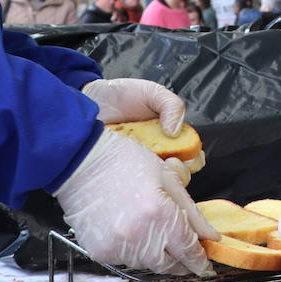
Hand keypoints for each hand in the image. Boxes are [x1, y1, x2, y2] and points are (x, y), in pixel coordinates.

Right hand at [52, 129, 218, 274]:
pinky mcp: (100, 252)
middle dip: (181, 262)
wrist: (82, 161)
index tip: (206, 266)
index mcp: (160, 214)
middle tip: (186, 255)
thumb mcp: (167, 178)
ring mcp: (118, 247)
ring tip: (153, 234)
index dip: (200, 261)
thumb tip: (211, 236)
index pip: (188, 250)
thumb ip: (191, 211)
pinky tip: (132, 232)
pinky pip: (126, 261)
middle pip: (169, 265)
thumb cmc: (124, 162)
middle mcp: (139, 236)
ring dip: (157, 256)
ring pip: (148, 265)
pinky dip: (134, 252)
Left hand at [80, 80, 204, 185]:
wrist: (87, 100)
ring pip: (157, 187)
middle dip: (178, 175)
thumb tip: (175, 131)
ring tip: (144, 168)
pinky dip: (134, 186)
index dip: (192, 160)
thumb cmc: (121, 96)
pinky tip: (128, 175)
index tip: (180, 157)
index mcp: (171, 138)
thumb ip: (171, 105)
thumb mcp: (152, 93)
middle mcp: (158, 156)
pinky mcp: (120, 174)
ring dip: (157, 182)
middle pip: (179, 177)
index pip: (193, 156)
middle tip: (166, 164)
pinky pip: (131, 188)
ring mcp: (138, 167)